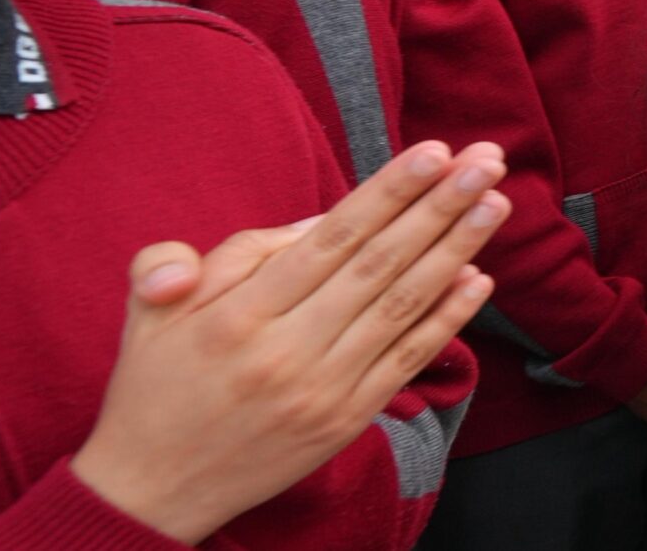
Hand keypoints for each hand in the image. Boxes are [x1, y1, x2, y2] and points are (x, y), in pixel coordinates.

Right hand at [70, 141, 508, 543]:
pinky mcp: (345, 420)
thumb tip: (309, 224)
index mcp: (240, 315)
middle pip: (379, 264)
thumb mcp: (155, 311)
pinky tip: (479, 279)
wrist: (151, 492)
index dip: (387, 192)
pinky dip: (447, 320)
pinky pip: (405, 361)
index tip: (434, 153)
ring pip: (402, 307)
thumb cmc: (155, 386)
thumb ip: (219, 256)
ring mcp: (323, 389)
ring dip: (456, 251)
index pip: (331, 239)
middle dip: (439, 207)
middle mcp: (287, 350)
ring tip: (496, 204)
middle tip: (486, 161)